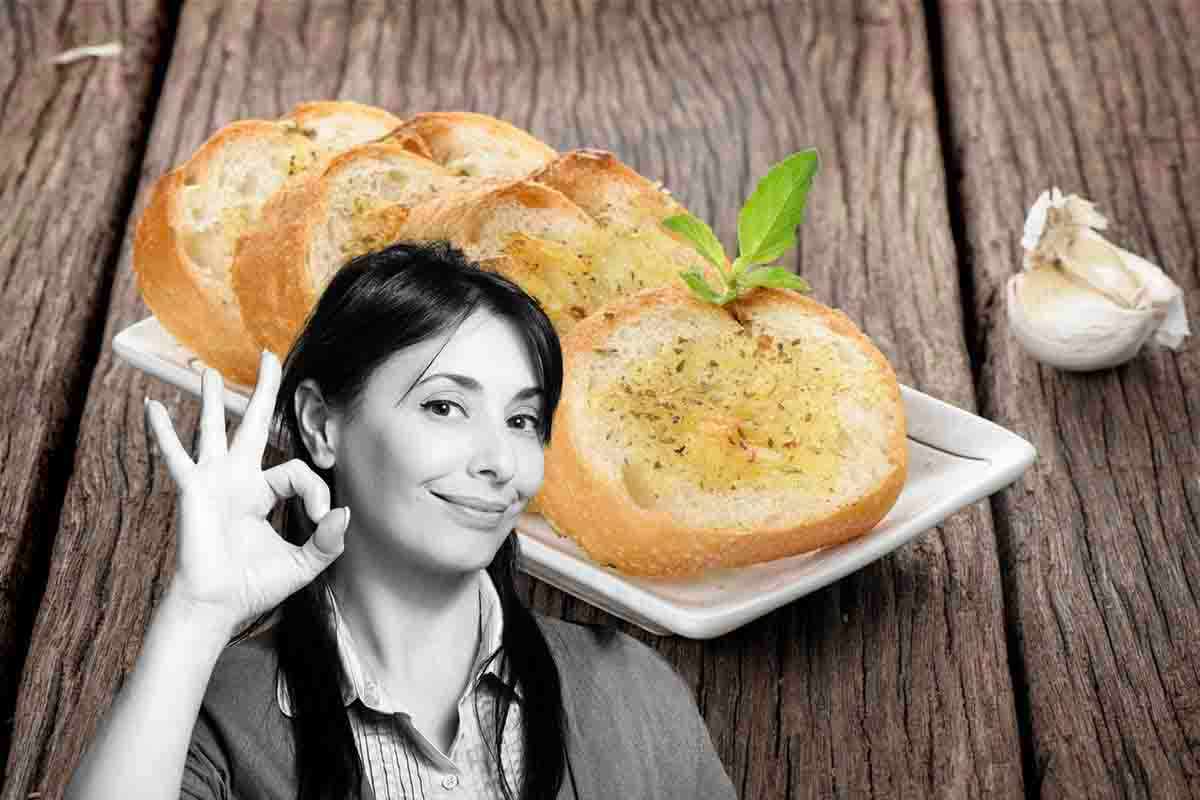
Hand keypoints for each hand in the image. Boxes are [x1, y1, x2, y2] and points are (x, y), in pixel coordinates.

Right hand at [144, 349, 349, 636]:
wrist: (217, 606)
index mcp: (262, 492)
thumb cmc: (255, 586)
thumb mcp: (303, 563)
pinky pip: (176, 455)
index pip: (296, 470)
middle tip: (269, 356)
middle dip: (263, 391)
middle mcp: (237, 480)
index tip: (321, 516)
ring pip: (215, 429)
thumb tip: (345, 513)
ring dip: (212, 399)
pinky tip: (152, 406)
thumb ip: (327, 541)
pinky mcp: (194, 489)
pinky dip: (164, 431)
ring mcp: (213, 481)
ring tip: (208, 370)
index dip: (316, 489)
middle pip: (254, 424)